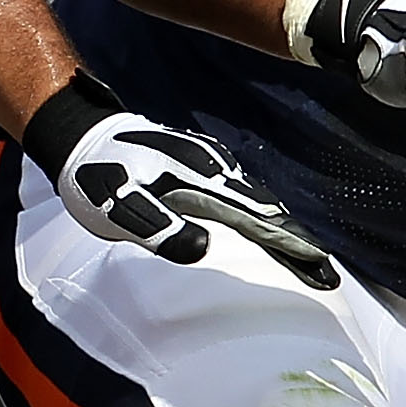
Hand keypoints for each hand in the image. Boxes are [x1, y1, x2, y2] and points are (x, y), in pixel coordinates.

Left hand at [23, 74, 336, 287]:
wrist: (79, 132)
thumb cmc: (95, 177)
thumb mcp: (118, 210)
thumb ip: (159, 228)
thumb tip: (202, 247)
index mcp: (199, 185)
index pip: (257, 222)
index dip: (290, 248)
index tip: (321, 270)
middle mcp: (212, 169)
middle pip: (267, 211)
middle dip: (298, 243)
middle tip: (327, 273)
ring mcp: (208, 161)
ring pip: (258, 198)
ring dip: (284, 227)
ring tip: (307, 254)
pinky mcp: (200, 158)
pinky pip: (243, 188)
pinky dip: (263, 210)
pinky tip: (267, 222)